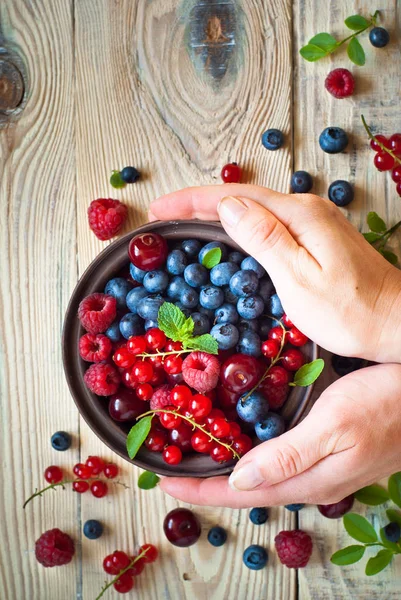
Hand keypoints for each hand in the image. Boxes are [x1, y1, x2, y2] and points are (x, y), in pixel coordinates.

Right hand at [149, 184, 400, 362]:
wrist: (396, 321)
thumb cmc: (350, 310)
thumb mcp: (300, 279)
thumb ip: (265, 239)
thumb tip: (229, 206)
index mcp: (298, 216)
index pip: (234, 197)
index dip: (191, 201)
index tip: (158, 210)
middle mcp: (306, 211)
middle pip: (242, 198)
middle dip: (198, 204)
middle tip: (163, 216)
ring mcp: (313, 224)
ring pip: (254, 210)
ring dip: (217, 213)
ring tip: (184, 223)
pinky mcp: (317, 239)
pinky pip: (269, 224)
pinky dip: (240, 226)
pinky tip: (229, 235)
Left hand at [159, 363, 400, 506]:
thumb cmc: (385, 403)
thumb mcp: (336, 425)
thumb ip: (288, 455)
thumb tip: (239, 480)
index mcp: (309, 479)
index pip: (241, 493)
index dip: (201, 488)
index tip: (163, 482)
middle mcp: (312, 481)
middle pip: (249, 489)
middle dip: (209, 482)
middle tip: (174, 467)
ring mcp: (323, 470)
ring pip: (264, 476)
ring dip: (229, 470)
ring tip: (199, 456)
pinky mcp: (330, 454)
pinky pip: (281, 463)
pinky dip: (253, 457)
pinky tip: (245, 443)